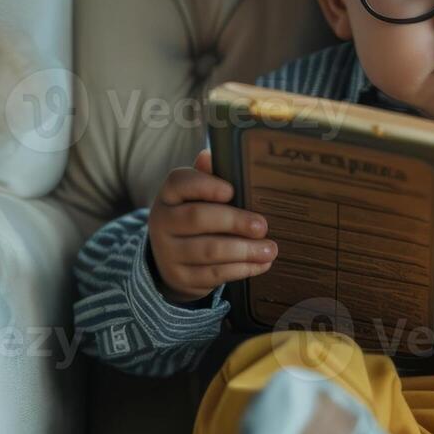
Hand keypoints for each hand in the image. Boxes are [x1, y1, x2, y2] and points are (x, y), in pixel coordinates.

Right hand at [147, 149, 277, 302]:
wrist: (173, 260)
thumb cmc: (195, 218)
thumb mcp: (197, 196)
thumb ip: (207, 177)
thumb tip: (209, 155)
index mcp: (169, 195)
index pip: (180, 182)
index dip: (205, 185)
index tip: (231, 190)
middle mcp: (163, 222)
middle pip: (197, 218)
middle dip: (235, 221)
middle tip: (262, 226)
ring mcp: (169, 252)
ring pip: (208, 250)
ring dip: (244, 250)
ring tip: (270, 248)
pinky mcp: (181, 277)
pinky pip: (213, 274)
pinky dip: (241, 269)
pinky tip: (261, 264)